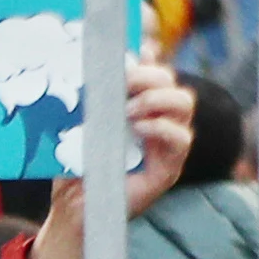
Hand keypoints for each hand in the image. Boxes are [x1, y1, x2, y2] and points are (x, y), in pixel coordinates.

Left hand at [19, 56, 199, 258]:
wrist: (73, 206)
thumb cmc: (76, 163)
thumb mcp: (81, 123)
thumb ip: (94, 96)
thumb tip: (97, 64)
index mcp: (139, 107)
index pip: (156, 72)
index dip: (149, 59)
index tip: (132, 52)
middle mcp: (158, 121)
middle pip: (172, 83)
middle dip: (151, 76)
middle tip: (125, 83)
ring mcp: (167, 144)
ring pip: (184, 104)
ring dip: (158, 99)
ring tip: (128, 110)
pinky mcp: (169, 168)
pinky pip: (181, 139)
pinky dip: (162, 128)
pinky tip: (139, 128)